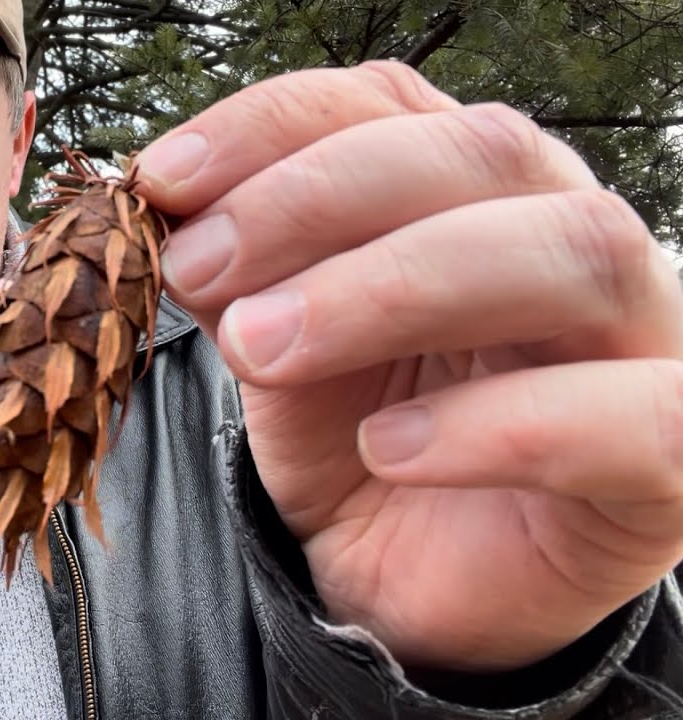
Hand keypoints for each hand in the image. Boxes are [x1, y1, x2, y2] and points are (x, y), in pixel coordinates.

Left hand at [135, 60, 682, 672]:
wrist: (413, 585)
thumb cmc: (358, 442)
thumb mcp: (276, 343)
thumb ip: (240, 269)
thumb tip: (168, 197)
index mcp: (473, 190)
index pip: (389, 104)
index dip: (272, 127)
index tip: (163, 179)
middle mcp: (569, 235)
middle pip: (483, 153)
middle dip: (317, 202)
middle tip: (200, 272)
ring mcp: (645, 339)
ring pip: (571, 253)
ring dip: (392, 289)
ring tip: (264, 350)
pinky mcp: (674, 458)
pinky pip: (639, 419)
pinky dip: (506, 424)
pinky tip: (392, 449)